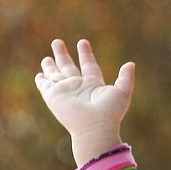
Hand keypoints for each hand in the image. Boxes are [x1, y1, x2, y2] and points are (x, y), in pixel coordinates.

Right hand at [35, 39, 134, 164]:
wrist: (94, 127)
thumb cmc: (110, 112)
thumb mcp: (122, 92)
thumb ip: (126, 78)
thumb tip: (131, 64)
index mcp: (93, 85)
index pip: (88, 65)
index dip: (85, 54)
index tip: (82, 42)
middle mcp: (78, 87)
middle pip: (69, 68)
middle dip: (63, 55)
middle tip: (57, 42)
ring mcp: (65, 92)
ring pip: (55, 75)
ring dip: (50, 66)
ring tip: (47, 57)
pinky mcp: (53, 97)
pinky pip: (45, 86)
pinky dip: (42, 81)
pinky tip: (39, 75)